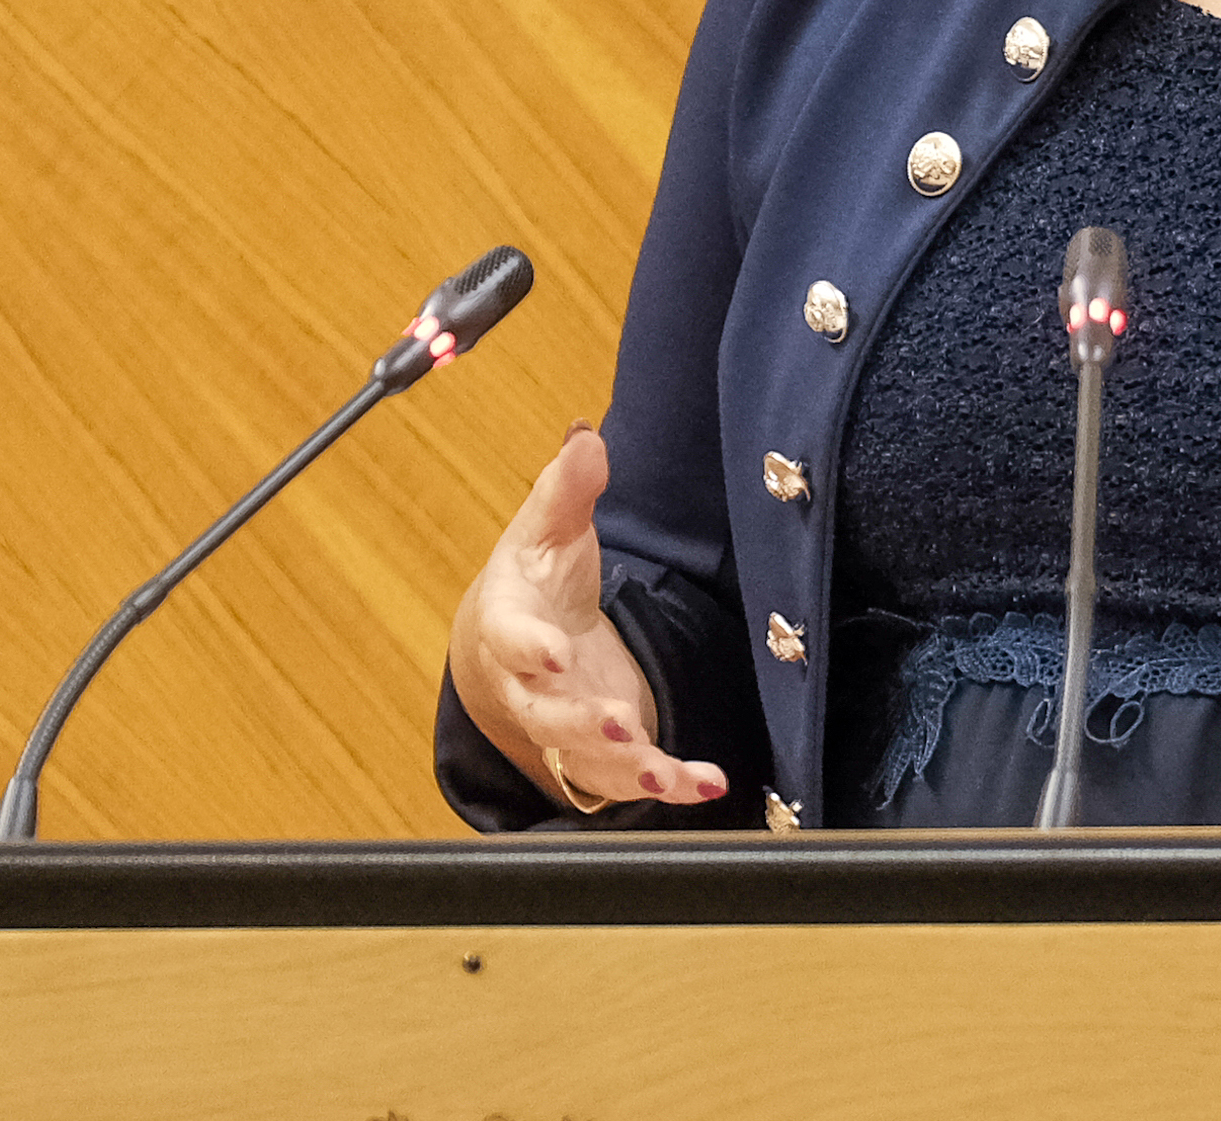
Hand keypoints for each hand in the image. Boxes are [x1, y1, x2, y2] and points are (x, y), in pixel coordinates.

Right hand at [447, 424, 727, 811]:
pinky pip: (633, 778)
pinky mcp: (607, 749)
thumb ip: (568, 487)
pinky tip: (709, 782)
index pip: (511, 640)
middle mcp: (534, 687)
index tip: (554, 651)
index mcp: (511, 626)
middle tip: (618, 721)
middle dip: (581, 723)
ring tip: (667, 775)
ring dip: (629, 770)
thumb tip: (585, 436)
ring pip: (588, 760)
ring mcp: (569, 725)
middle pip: (546, 715)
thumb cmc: (537, 579)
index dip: (528, 648)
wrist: (528, 638)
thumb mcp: (547, 527)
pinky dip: (674, 784)